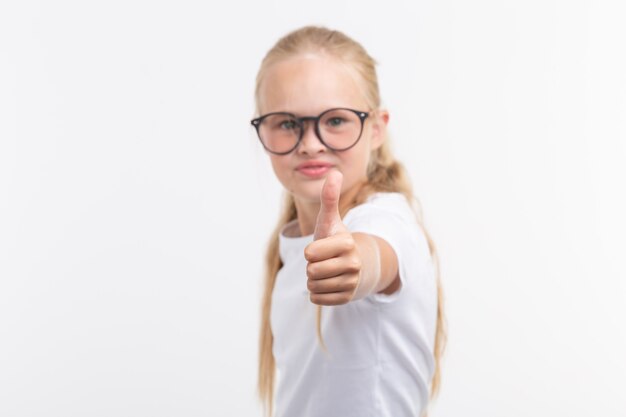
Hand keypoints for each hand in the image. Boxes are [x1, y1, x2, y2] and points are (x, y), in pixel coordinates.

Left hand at [304, 170, 361, 305]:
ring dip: (314, 280)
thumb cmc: (336, 240)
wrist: (357, 265)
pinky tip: (328, 284)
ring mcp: (351, 282)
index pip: (310, 254)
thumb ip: (329, 198)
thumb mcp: (330, 220)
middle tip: (323, 262)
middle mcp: (353, 263)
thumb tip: (334, 172)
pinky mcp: (347, 298)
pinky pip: (318, 299)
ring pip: (313, 286)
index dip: (310, 251)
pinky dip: (317, 293)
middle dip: (311, 267)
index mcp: (346, 243)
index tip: (321, 248)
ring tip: (326, 272)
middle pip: (311, 272)